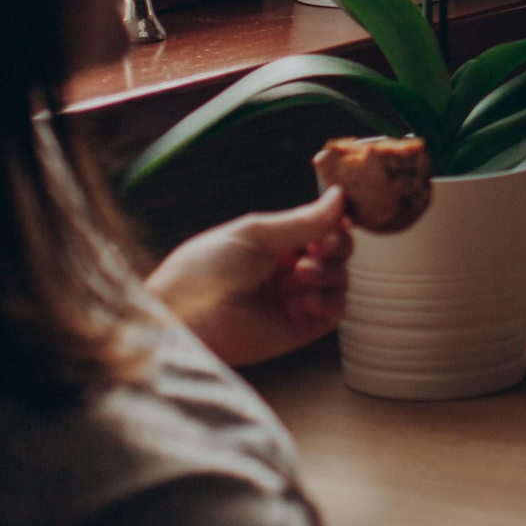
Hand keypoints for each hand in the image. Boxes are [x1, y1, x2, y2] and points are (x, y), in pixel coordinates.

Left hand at [146, 187, 351, 367]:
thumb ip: (302, 220)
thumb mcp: (254, 234)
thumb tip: (339, 197)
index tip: (342, 219)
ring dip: (331, 272)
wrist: (183, 318)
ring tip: (303, 274)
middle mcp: (288, 270)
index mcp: (276, 244)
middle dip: (336, 246)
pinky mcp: (298, 328)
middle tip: (320, 247)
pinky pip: (334, 312)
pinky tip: (307, 297)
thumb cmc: (204, 270)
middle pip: (337, 252)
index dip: (335, 223)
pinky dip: (330, 301)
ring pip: (339, 279)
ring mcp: (294, 299)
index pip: (321, 228)